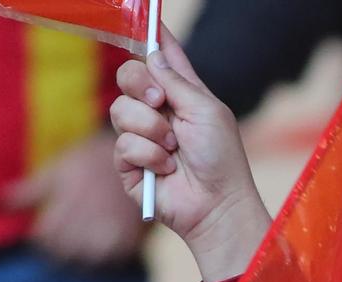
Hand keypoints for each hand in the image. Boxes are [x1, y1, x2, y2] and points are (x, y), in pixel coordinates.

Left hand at [7, 133, 144, 267]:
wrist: (140, 157)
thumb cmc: (91, 162)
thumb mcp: (59, 169)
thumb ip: (30, 190)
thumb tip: (1, 203)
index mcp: (68, 197)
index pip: (46, 234)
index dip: (41, 238)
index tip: (43, 234)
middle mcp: (88, 214)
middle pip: (65, 247)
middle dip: (58, 247)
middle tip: (61, 241)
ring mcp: (110, 226)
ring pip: (86, 256)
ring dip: (79, 253)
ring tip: (79, 243)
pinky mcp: (129, 236)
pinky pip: (111, 258)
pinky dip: (103, 255)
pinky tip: (100, 245)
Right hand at [110, 27, 269, 280]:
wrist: (216, 204)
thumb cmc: (221, 159)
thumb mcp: (206, 111)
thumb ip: (177, 82)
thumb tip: (153, 56)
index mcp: (181, 94)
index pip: (161, 59)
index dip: (152, 38)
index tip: (148, 16)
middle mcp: (158, 111)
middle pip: (127, 76)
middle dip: (140, 84)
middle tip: (160, 101)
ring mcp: (141, 136)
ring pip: (120, 110)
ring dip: (151, 128)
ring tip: (173, 148)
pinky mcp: (129, 163)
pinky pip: (123, 143)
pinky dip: (148, 155)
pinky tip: (166, 169)